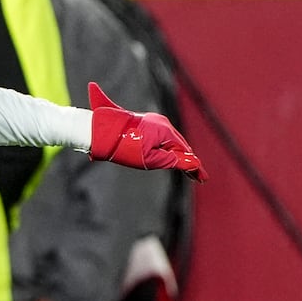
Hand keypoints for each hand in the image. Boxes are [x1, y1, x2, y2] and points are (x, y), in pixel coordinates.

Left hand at [87, 83, 206, 182]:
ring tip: (189, 171)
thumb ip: (171, 160)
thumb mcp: (149, 159)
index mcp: (165, 130)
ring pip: (171, 141)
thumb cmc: (123, 147)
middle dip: (188, 161)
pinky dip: (169, 149)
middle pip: (179, 145)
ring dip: (180, 155)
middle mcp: (162, 123)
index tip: (202, 178)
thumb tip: (191, 162)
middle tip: (199, 178)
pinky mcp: (146, 125)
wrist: (100, 131)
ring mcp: (154, 122)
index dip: (193, 165)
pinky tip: (173, 157)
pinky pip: (162, 138)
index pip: (184, 150)